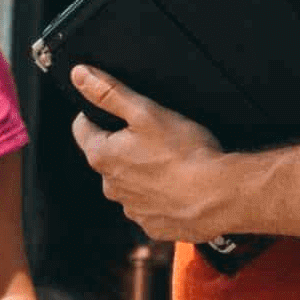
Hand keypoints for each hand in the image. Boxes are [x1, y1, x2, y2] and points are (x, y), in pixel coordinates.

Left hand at [69, 65, 235, 242]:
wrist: (220, 197)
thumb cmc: (185, 153)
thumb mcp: (145, 111)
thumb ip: (108, 92)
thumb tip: (79, 74)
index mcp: (102, 156)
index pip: (82, 128)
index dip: (97, 114)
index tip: (119, 111)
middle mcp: (111, 186)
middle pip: (107, 156)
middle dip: (124, 144)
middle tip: (154, 135)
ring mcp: (132, 209)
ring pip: (129, 182)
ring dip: (142, 171)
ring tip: (170, 161)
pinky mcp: (153, 225)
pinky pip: (149, 205)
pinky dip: (160, 195)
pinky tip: (179, 185)